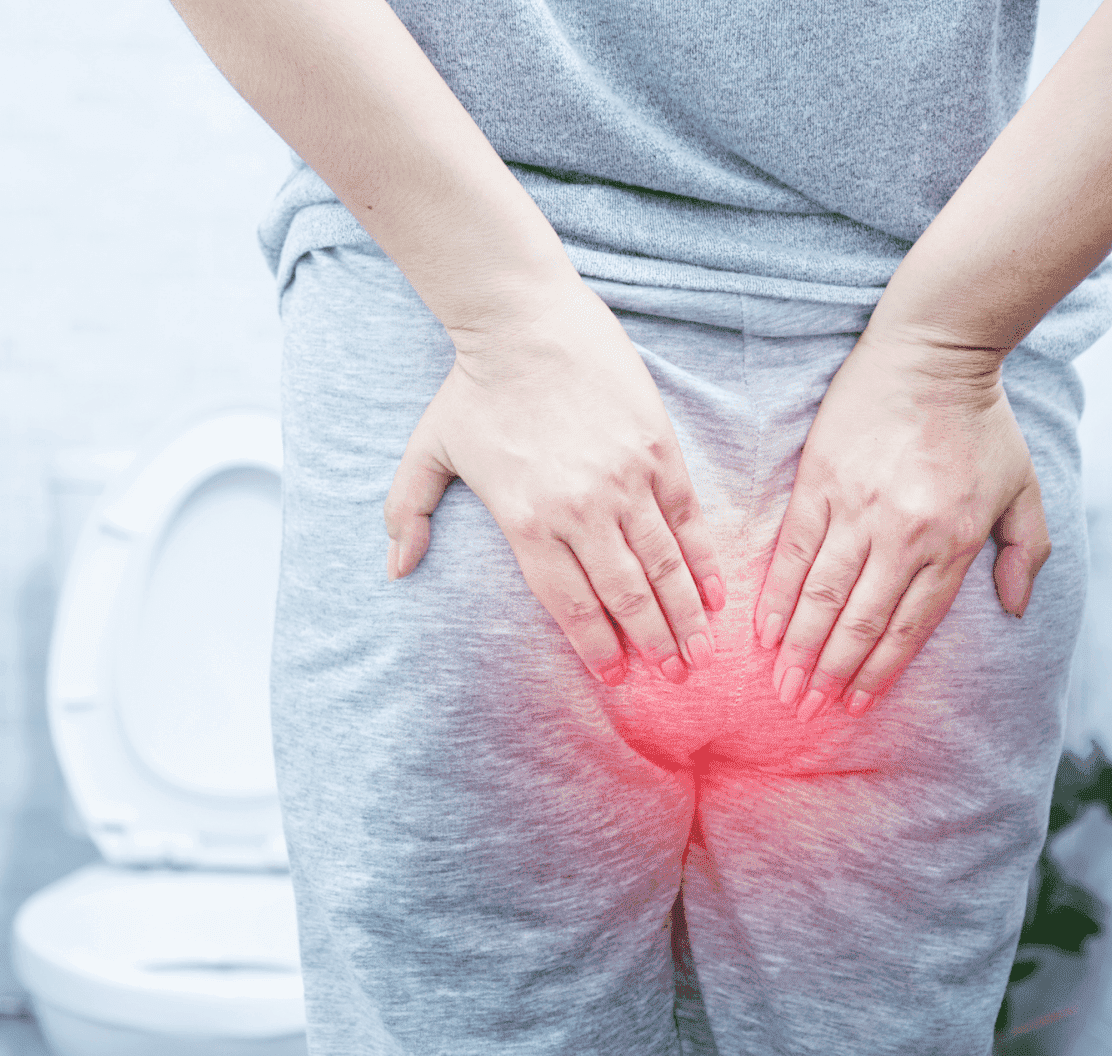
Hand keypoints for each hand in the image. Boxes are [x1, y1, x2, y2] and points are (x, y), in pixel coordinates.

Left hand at [384, 283, 726, 685]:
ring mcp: (624, 481)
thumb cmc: (473, 387)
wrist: (523, 320)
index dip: (597, 649)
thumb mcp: (428, 452)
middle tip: (674, 678)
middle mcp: (580, 511)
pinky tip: (716, 594)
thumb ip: (408, 513)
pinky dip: (703, 560)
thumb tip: (395, 568)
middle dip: (653, 646)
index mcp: (527, 522)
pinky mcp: (657, 449)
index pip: (569, 605)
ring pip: (664, 566)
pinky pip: (688, 518)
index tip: (616, 678)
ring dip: (686, 616)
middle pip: (625, 597)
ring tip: (701, 653)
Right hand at [754, 337, 1051, 719]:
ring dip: (798, 647)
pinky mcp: (818, 484)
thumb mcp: (1023, 487)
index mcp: (950, 542)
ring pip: (821, 595)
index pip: (909, 625)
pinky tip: (763, 629)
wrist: (931, 351)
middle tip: (805, 712)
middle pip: (858, 621)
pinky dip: (776, 595)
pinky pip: (793, 552)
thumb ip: (1025, 552)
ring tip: (780, 687)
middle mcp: (901, 534)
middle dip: (829, 674)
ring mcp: (855, 509)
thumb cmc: (979, 421)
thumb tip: (1014, 609)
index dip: (877, 671)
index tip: (853, 706)